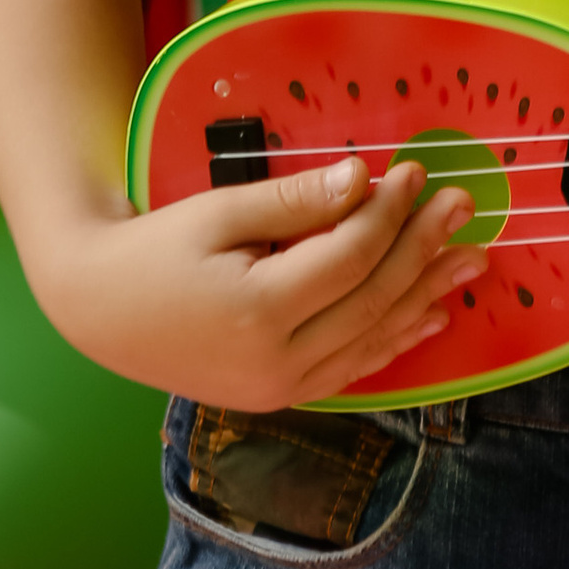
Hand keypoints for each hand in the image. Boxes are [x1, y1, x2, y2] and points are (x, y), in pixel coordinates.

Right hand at [32, 154, 480, 405]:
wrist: (98, 313)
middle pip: (371, 300)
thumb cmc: (152, 251)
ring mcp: (281, 388)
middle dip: (422, 249)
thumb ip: (292, 202)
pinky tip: (430, 316)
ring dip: (425, 296)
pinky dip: (394, 340)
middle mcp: (277, 362)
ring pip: (371, 339)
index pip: (348, 258)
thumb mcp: (216, 213)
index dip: (387, 214)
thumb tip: (362, 179)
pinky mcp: (280, 396)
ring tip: (470, 260)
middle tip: (463, 206)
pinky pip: (352, 368)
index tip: (413, 172)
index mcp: (257, 312)